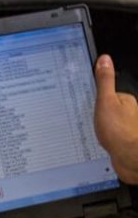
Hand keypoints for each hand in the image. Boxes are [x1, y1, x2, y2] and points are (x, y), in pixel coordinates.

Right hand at [94, 54, 137, 183]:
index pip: (107, 93)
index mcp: (125, 99)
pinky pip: (109, 134)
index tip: (88, 104)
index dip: (96, 98)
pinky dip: (103, 136)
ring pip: (107, 121)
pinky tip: (99, 141)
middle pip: (107, 107)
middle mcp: (128, 111)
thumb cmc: (119, 131)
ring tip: (94, 131)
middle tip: (89, 119)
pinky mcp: (122, 139)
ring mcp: (126, 126)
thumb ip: (105, 81)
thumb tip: (105, 60)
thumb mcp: (106, 101)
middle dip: (97, 113)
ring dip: (99, 125)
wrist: (129, 158)